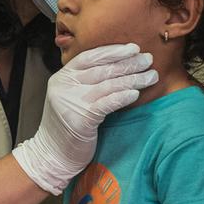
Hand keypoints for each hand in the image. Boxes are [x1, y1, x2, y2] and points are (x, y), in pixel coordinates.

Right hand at [12, 43, 157, 193]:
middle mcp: (65, 86)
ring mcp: (71, 102)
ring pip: (108, 85)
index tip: (133, 48)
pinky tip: (135, 94)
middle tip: (148, 59)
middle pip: (102, 69)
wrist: (52, 155)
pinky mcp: (81, 119)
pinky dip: (122, 97)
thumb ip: (86, 82)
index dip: (112, 51)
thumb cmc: (66, 127)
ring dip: (133, 79)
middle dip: (128, 63)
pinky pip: (107, 104)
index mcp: (62, 77)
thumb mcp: (71, 98)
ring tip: (151, 76)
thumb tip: (118, 66)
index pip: (89, 57)